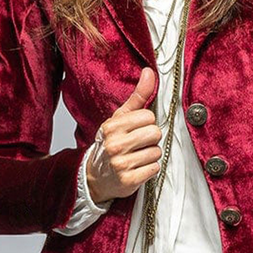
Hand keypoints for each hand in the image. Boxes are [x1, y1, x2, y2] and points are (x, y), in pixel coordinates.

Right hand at [86, 67, 161, 203]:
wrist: (96, 175)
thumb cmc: (112, 142)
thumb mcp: (120, 118)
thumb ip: (138, 96)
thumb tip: (149, 72)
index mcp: (112, 126)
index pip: (148, 117)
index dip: (147, 123)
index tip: (137, 129)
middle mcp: (114, 144)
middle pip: (155, 134)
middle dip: (151, 139)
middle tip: (139, 144)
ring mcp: (120, 164)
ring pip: (157, 152)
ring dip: (151, 155)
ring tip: (137, 157)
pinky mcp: (128, 181)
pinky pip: (155, 168)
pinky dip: (150, 169)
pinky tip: (139, 168)